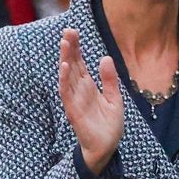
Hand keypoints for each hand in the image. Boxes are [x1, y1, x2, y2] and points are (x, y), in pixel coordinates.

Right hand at [58, 29, 122, 173]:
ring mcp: (75, 100)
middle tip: (68, 30)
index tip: (74, 30)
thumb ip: (110, 80)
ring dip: (65, 59)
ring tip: (64, 43)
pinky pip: (66, 93)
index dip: (77, 48)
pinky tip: (64, 67)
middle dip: (69, 48)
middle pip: (72, 65)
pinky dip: (64, 80)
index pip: (80, 63)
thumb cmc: (108, 125)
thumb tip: (105, 57)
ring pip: (67, 76)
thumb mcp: (115, 99)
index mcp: (89, 86)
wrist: (107, 148)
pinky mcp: (73, 110)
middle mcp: (79, 90)